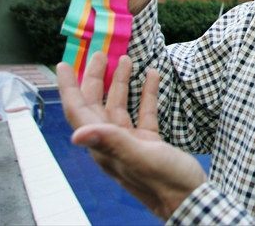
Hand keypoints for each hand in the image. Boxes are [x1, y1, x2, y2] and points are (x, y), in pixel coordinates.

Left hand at [58, 53, 207, 219]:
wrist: (191, 201)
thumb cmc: (167, 183)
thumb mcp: (142, 159)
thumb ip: (113, 144)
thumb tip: (77, 135)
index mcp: (105, 148)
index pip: (79, 113)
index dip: (69, 89)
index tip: (63, 65)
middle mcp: (113, 144)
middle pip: (96, 105)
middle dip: (95, 79)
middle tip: (100, 54)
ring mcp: (131, 143)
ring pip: (120, 106)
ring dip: (121, 83)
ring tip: (126, 59)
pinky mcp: (149, 143)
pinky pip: (143, 113)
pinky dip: (146, 94)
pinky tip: (152, 77)